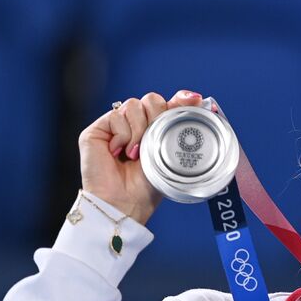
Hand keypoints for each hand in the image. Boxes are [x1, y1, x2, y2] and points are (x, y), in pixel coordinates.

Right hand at [78, 89, 203, 223]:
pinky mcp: (98, 129)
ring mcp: (116, 126)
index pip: (169, 103)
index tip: (194, 100)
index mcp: (157, 130)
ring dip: (140, 130)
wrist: (126, 201)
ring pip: (134, 104)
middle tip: (155, 141)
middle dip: (159, 117)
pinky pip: (116, 115)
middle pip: (152, 99)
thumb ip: (180, 126)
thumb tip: (202, 100)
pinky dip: (123, 134)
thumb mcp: (171, 153)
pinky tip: (119, 152)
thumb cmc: (149, 185)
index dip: (180, 99)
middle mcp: (137, 125)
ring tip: (136, 154)